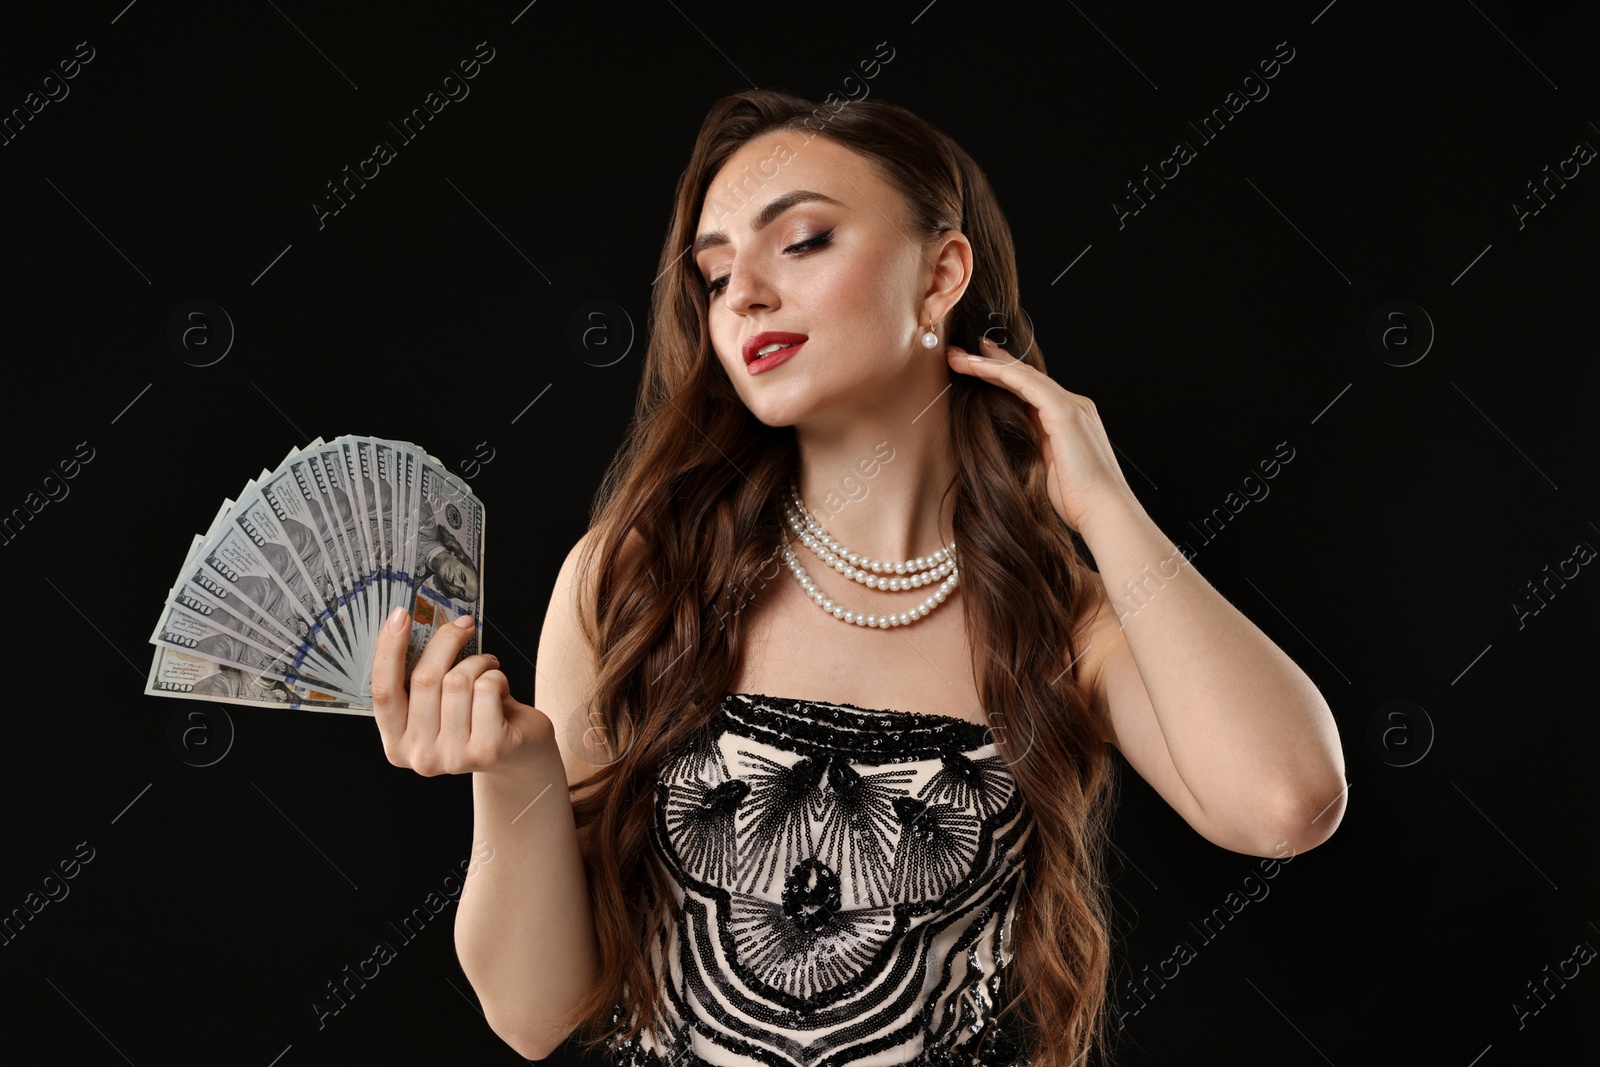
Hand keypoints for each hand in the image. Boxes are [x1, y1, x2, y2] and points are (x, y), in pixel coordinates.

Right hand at [371, 606, 550, 777]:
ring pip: (457, 681)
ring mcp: (452, 757)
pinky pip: (486, 689)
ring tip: (488, 668)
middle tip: (465, 626)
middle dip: (447, 641)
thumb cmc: (477, 719)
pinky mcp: (486, 750)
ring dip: (478, 663)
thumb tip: (417, 625)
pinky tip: (502, 690)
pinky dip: (498, 677)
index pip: (382, 691)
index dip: (388, 649)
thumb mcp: (439, 704)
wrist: (521, 753)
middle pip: (424, 678)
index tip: (400, 615)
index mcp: (397, 743)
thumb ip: (422, 679)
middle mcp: (420, 757)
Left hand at [947, 335, 1134, 531]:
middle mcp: (1074, 406)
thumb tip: (1010, 436)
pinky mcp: (1066, 413)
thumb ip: (1034, 445)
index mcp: (1069, 419)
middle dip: (992, 363)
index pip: (1031, 390)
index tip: (977, 366)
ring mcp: (1072, 406)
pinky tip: (978, 368)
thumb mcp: (1047, 467)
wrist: (1104, 512)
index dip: (1003, 376)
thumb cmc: (1078, 500)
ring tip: (958, 357)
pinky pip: (1027, 385)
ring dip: (988, 364)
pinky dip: (1001, 373)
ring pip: (1024, 376)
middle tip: (960, 353)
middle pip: (1026, 376)